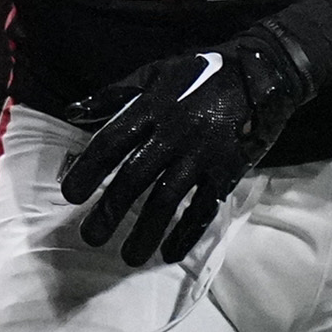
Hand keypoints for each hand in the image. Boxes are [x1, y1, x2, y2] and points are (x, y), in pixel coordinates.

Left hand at [58, 26, 308, 266]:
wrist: (261, 74)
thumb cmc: (200, 73)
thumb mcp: (155, 73)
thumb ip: (113, 95)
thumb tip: (72, 112)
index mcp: (153, 107)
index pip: (113, 141)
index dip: (89, 169)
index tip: (70, 195)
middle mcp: (175, 133)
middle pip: (136, 176)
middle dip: (111, 209)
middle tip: (90, 237)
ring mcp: (203, 155)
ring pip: (169, 199)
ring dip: (146, 232)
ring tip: (127, 257)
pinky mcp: (227, 171)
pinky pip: (204, 208)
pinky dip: (187, 233)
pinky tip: (170, 253)